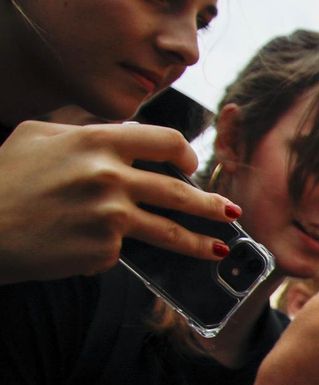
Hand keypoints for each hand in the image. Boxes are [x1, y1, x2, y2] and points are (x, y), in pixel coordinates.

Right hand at [0, 121, 239, 284]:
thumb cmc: (3, 178)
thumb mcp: (39, 136)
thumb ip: (85, 132)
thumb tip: (124, 135)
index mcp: (98, 141)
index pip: (166, 142)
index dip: (186, 155)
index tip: (192, 166)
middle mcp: (111, 176)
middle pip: (179, 191)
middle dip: (211, 205)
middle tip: (230, 213)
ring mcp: (110, 215)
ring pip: (170, 231)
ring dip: (200, 241)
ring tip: (218, 249)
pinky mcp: (104, 249)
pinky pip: (125, 251)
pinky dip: (115, 252)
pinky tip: (95, 251)